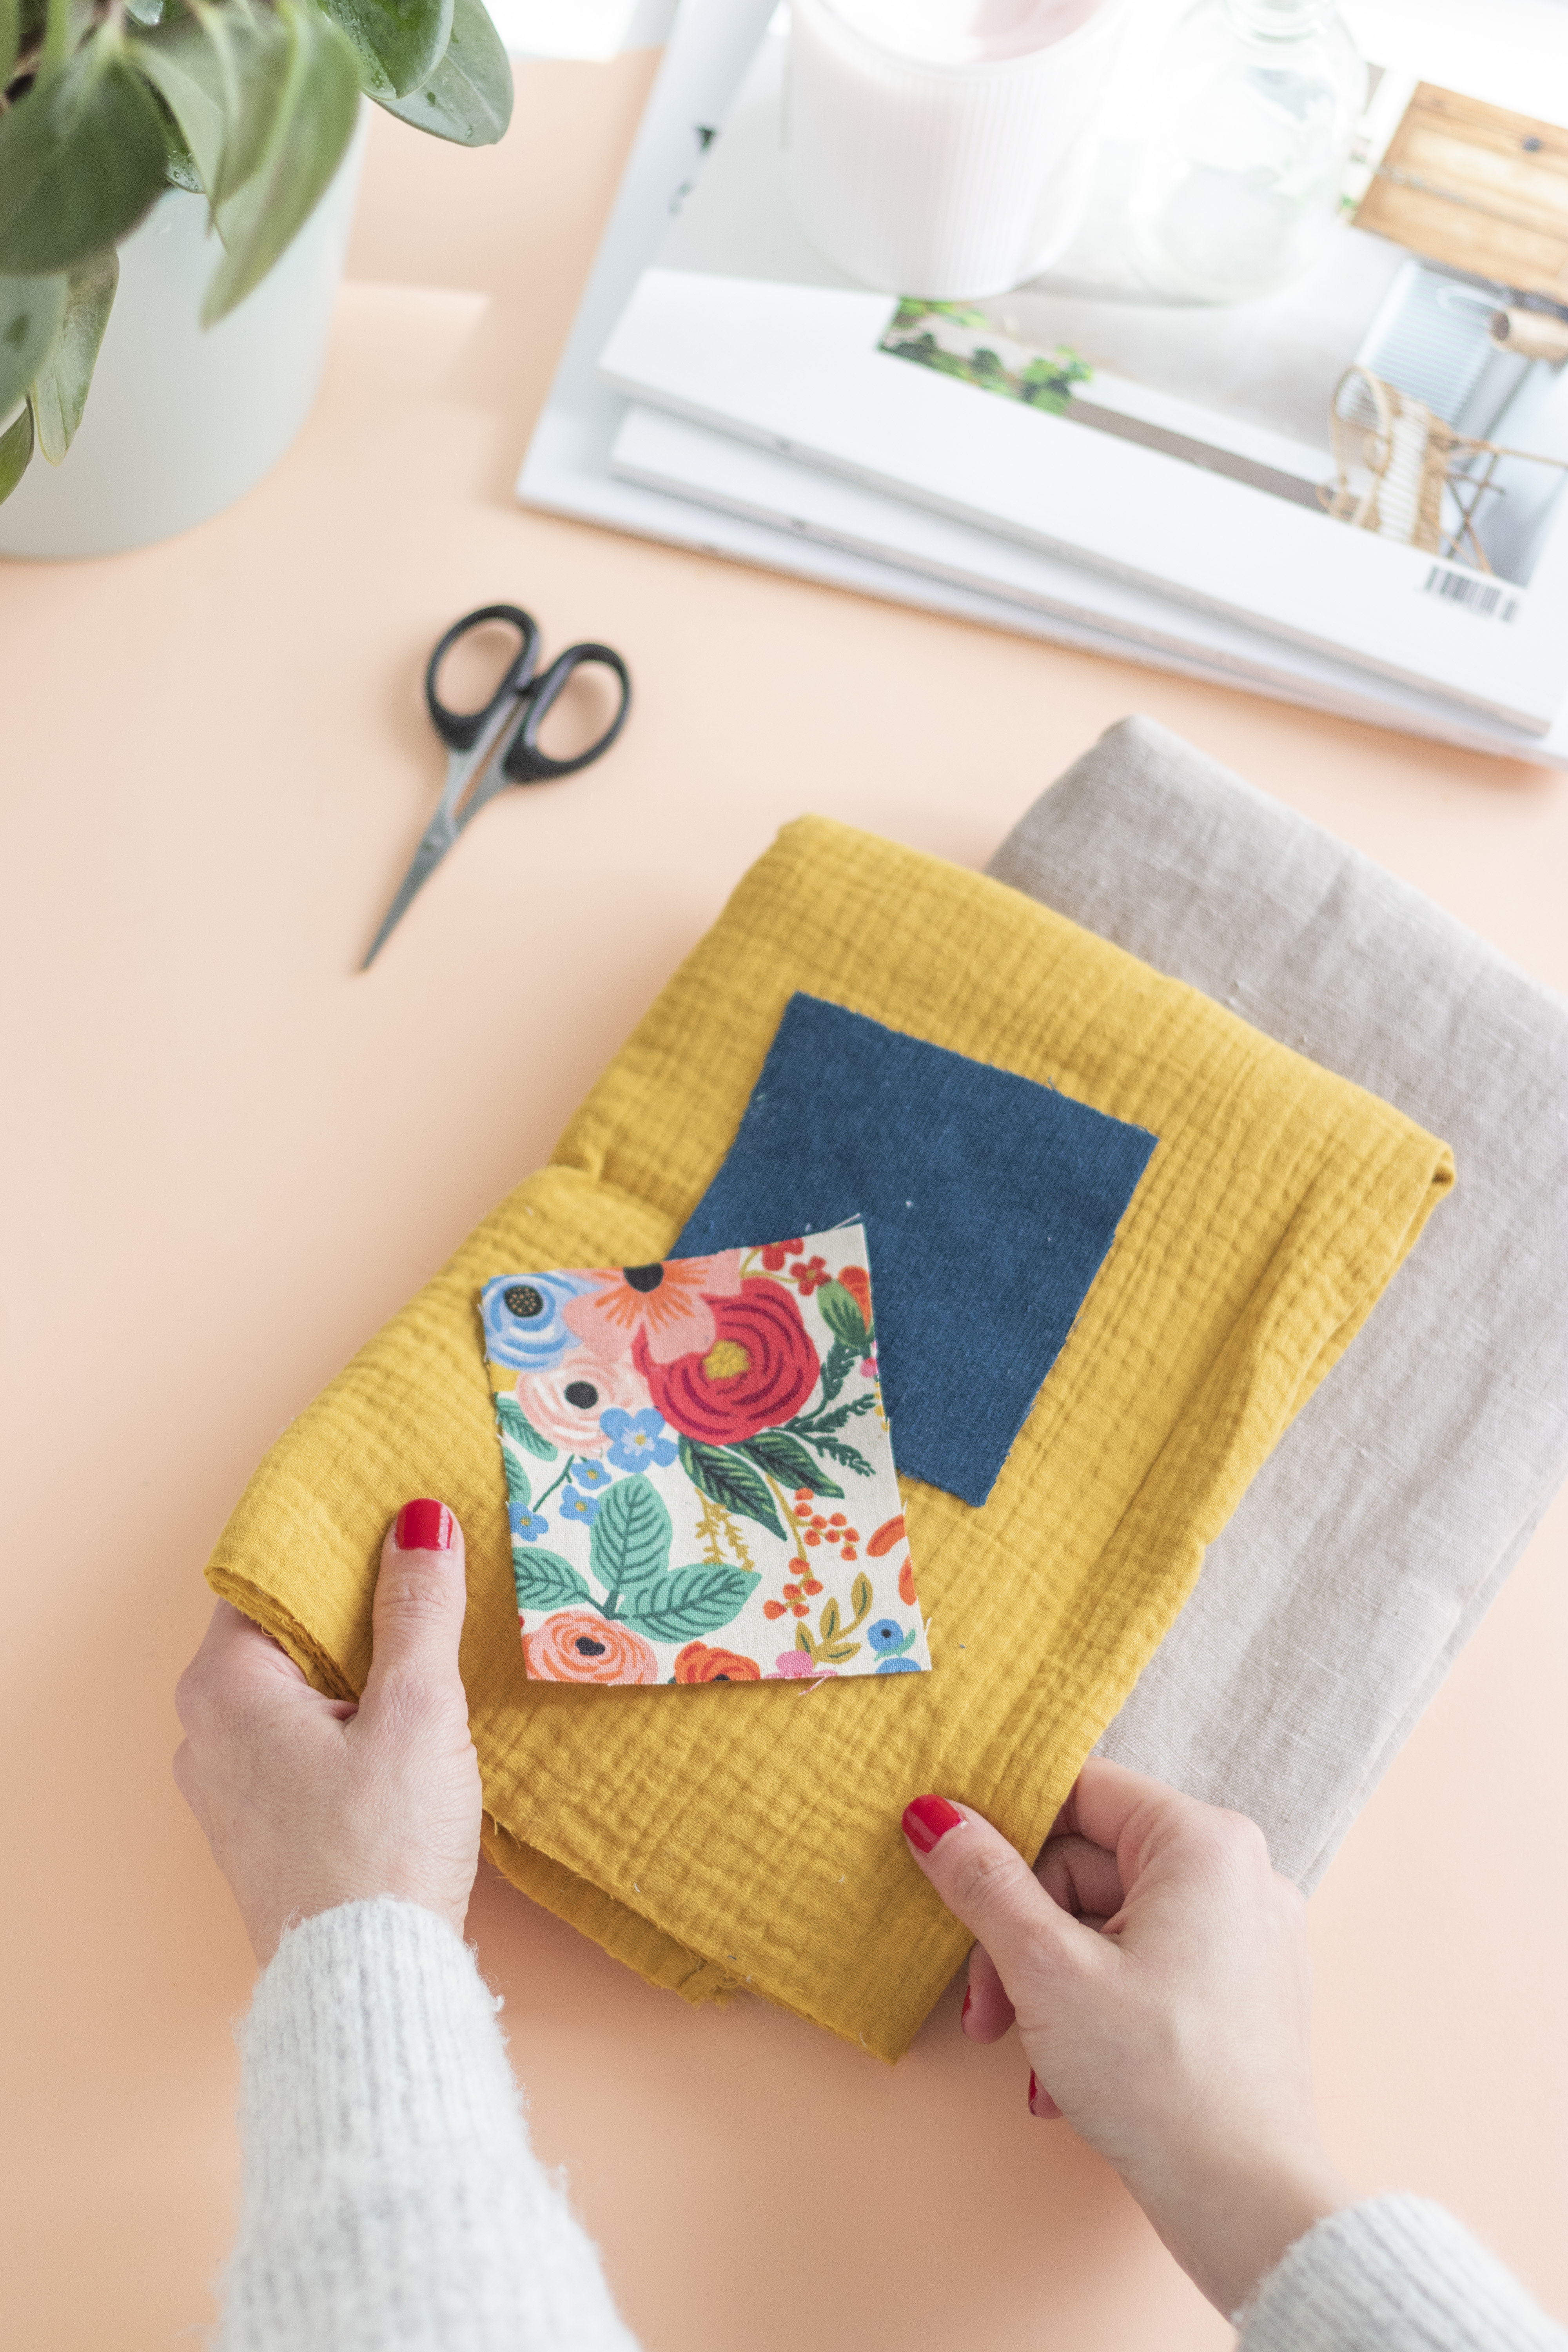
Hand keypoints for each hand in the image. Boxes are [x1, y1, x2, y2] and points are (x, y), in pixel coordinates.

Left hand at [175, 1500, 482, 1965]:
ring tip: (429, 1648)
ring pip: (296, 1692)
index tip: (399, 1521)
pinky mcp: (262, 1830)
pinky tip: (404, 1725)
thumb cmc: (382, 1848)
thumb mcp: (416, 1708)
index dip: (340, 1546)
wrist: (367, 1985)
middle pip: (285, 1634)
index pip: (273, 1578)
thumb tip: (420, 1521)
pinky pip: (300, 1744)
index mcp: (224, 1686)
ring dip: (357, 1670)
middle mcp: (206, 1731)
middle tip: (429, 1575)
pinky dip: (348, 1722)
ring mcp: (228, 1788)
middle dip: (355, 1607)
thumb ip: (418, 1608)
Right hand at [902, 1759, 1350, 2316]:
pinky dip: (1094, 2012)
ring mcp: (1246, 1939)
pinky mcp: (1241, 1996)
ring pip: (1110, 1928)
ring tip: (1016, 2050)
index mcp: (1204, 1843)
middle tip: (983, 2007)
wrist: (1249, 2209)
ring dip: (1046, 1986)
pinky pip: (1146, 1971)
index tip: (952, 1866)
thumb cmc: (1159, 2081)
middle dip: (1019, 1939)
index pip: (1080, 1792)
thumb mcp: (1046, 1968)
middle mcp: (1238, 1876)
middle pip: (1088, 1870)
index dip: (1006, 1828)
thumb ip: (984, 1880)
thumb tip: (932, 1815)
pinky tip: (1060, 2079)